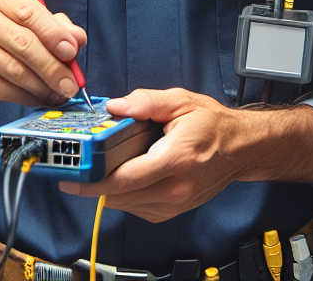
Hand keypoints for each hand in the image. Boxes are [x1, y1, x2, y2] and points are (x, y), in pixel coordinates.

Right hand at [0, 0, 86, 135]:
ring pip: (15, 69)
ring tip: (59, 92)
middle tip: (71, 82)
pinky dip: (27, 96)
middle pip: (23, 42)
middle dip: (53, 66)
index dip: (54, 33)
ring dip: (43, 85)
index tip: (72, 51)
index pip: (29, 11)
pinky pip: (4, 89)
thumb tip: (77, 39)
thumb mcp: (27, 24)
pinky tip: (39, 97)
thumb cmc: (0, 40)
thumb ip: (55, 27)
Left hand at [57, 88, 312, 222]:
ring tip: (99, 166)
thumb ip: (145, 102)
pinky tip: (124, 176)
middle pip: (119, 195)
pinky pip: (137, 208)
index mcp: (175, 159)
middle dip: (93, 182)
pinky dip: (124, 195)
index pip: (124, 179)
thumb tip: (115, 107)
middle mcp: (174, 188)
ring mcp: (174, 204)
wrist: (241, 149)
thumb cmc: (213, 125)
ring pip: (125, 205)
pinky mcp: (172, 211)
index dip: (93, 180)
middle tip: (77, 165)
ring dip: (108, 188)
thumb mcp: (181, 101)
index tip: (72, 176)